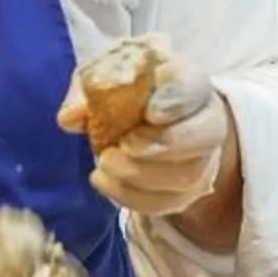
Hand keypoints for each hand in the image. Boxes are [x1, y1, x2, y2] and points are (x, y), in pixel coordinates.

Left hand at [57, 54, 235, 217]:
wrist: (150, 117)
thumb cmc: (131, 88)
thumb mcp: (107, 73)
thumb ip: (88, 88)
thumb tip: (70, 118)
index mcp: (188, 81)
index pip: (194, 88)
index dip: (176, 101)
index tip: (150, 111)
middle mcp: (206, 119)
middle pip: (205, 136)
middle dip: (163, 144)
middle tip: (123, 144)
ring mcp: (202, 159)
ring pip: (187, 176)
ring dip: (141, 175)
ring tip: (105, 164)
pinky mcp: (187, 191)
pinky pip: (168, 202)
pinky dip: (132, 196)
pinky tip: (104, 181)